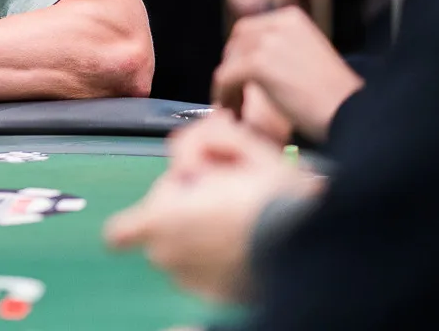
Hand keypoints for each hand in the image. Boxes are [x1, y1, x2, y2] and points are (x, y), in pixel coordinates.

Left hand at [105, 116, 311, 302]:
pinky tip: (251, 243)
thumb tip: (190, 148)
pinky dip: (220, 259)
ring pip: (186, 252)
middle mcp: (170, 259)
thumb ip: (205, 137)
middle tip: (227, 197)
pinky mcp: (219, 300)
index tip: (180, 201)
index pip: (121, 230)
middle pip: (163, 230)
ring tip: (245, 220)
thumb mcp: (244, 148)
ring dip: (203, 236)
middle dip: (186, 211)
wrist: (317, 248)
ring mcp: (193, 285)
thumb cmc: (276, 196)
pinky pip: (207, 275)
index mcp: (162, 221)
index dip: (149, 210)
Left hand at [214, 7, 361, 141]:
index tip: (238, 78)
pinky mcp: (259, 64)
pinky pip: (225, 79)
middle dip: (232, 69)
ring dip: (228, 88)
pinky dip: (225, 97)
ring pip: (229, 63)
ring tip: (236, 109)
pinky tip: (235, 114)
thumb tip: (247, 58)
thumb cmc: (335, 97)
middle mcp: (279, 24)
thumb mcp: (308, 57)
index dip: (239, 55)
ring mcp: (268, 42)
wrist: (353, 113)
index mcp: (292, 18)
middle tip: (234, 96)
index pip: (248, 30)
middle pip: (235, 44)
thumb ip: (282, 50)